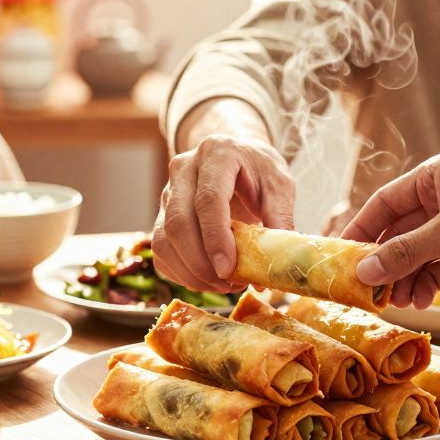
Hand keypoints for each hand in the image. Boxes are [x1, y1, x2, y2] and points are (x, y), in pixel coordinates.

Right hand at [153, 134, 295, 292]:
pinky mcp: (161, 213)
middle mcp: (184, 170)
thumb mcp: (280, 186)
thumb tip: (272, 269)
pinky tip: (206, 281)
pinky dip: (180, 273)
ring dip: (190, 272)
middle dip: (200, 263)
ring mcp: (167, 192)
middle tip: (228, 284)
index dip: (216, 238)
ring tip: (222, 286)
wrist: (237, 154)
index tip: (228, 270)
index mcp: (217, 154)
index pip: (208, 199)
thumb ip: (279, 219)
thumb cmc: (259, 171)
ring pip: (163, 239)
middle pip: (178, 221)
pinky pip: (160, 251)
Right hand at [342, 151, 439, 308]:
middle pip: (399, 232)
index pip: (385, 202)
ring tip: (390, 302)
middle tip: (359, 288)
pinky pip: (437, 273)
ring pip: (416, 257)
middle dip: (381, 260)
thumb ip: (406, 252)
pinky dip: (424, 288)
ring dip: (402, 279)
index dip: (361, 228)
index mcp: (438, 175)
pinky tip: (417, 303)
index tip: (336, 255)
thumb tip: (363, 272)